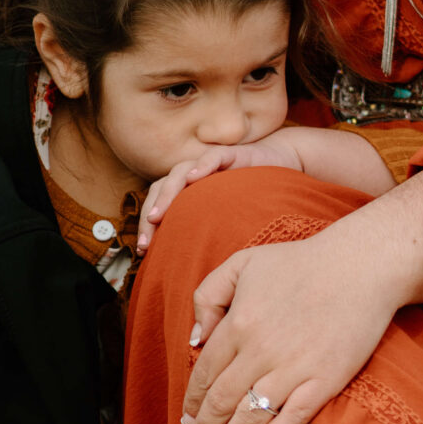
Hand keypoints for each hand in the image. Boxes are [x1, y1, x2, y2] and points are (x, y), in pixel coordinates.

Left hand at [138, 142, 296, 254]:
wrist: (279, 165)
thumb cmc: (251, 197)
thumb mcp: (226, 219)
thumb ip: (207, 234)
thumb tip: (190, 269)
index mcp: (187, 191)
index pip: (158, 204)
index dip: (147, 226)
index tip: (144, 252)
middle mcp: (192, 175)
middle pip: (160, 190)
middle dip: (149, 216)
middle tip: (145, 243)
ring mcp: (208, 164)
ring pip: (178, 173)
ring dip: (166, 194)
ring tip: (157, 215)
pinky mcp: (230, 154)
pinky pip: (211, 158)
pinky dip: (200, 167)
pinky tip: (193, 177)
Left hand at [180, 209, 414, 423]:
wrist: (362, 264)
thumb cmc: (301, 262)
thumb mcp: (243, 262)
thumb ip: (208, 294)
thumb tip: (196, 337)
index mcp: (238, 323)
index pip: (205, 373)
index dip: (192, 401)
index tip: (185, 419)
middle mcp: (260, 351)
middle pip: (221, 401)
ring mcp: (294, 368)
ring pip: (250, 416)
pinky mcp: (325, 380)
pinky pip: (292, 418)